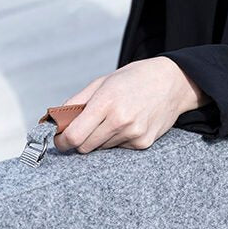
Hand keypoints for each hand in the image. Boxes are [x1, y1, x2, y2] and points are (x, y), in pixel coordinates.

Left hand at [53, 57, 209, 152]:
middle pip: (85, 147)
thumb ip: (77, 102)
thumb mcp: (102, 82)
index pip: (74, 135)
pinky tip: (127, 125)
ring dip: (99, 139)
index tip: (60, 140)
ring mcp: (133, 134)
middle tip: (82, 129)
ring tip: (112, 120)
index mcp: (105, 102)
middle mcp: (120, 121)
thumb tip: (55, 120)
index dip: (62, 142)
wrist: (172, 82)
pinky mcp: (143, 144)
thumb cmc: (134, 79)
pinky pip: (118, 149)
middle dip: (78, 141)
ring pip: (101, 149)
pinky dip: (117, 140)